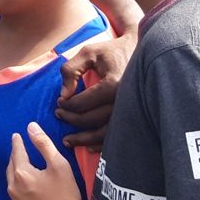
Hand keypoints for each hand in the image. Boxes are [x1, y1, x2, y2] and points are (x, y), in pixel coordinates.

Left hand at [6, 122, 83, 199]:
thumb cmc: (66, 194)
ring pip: (13, 189)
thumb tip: (30, 126)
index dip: (17, 143)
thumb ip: (43, 144)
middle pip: (11, 170)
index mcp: (22, 174)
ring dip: (18, 182)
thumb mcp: (59, 165)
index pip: (17, 153)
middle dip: (15, 160)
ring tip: (28, 179)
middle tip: (19, 154)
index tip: (16, 136)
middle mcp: (13, 190)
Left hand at [56, 33, 134, 149]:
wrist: (141, 52)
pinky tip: (89, 147)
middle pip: (92, 119)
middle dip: (71, 120)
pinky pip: (117, 135)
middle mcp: (124, 101)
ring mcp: (131, 111)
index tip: (59, 102)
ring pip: (105, 133)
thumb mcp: (88, 53)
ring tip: (67, 141)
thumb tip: (63, 95)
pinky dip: (102, 144)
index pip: (83, 102)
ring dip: (84, 139)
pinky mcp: (134, 116)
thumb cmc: (111, 51)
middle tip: (58, 115)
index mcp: (113, 84)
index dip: (67, 105)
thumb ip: (70, 70)